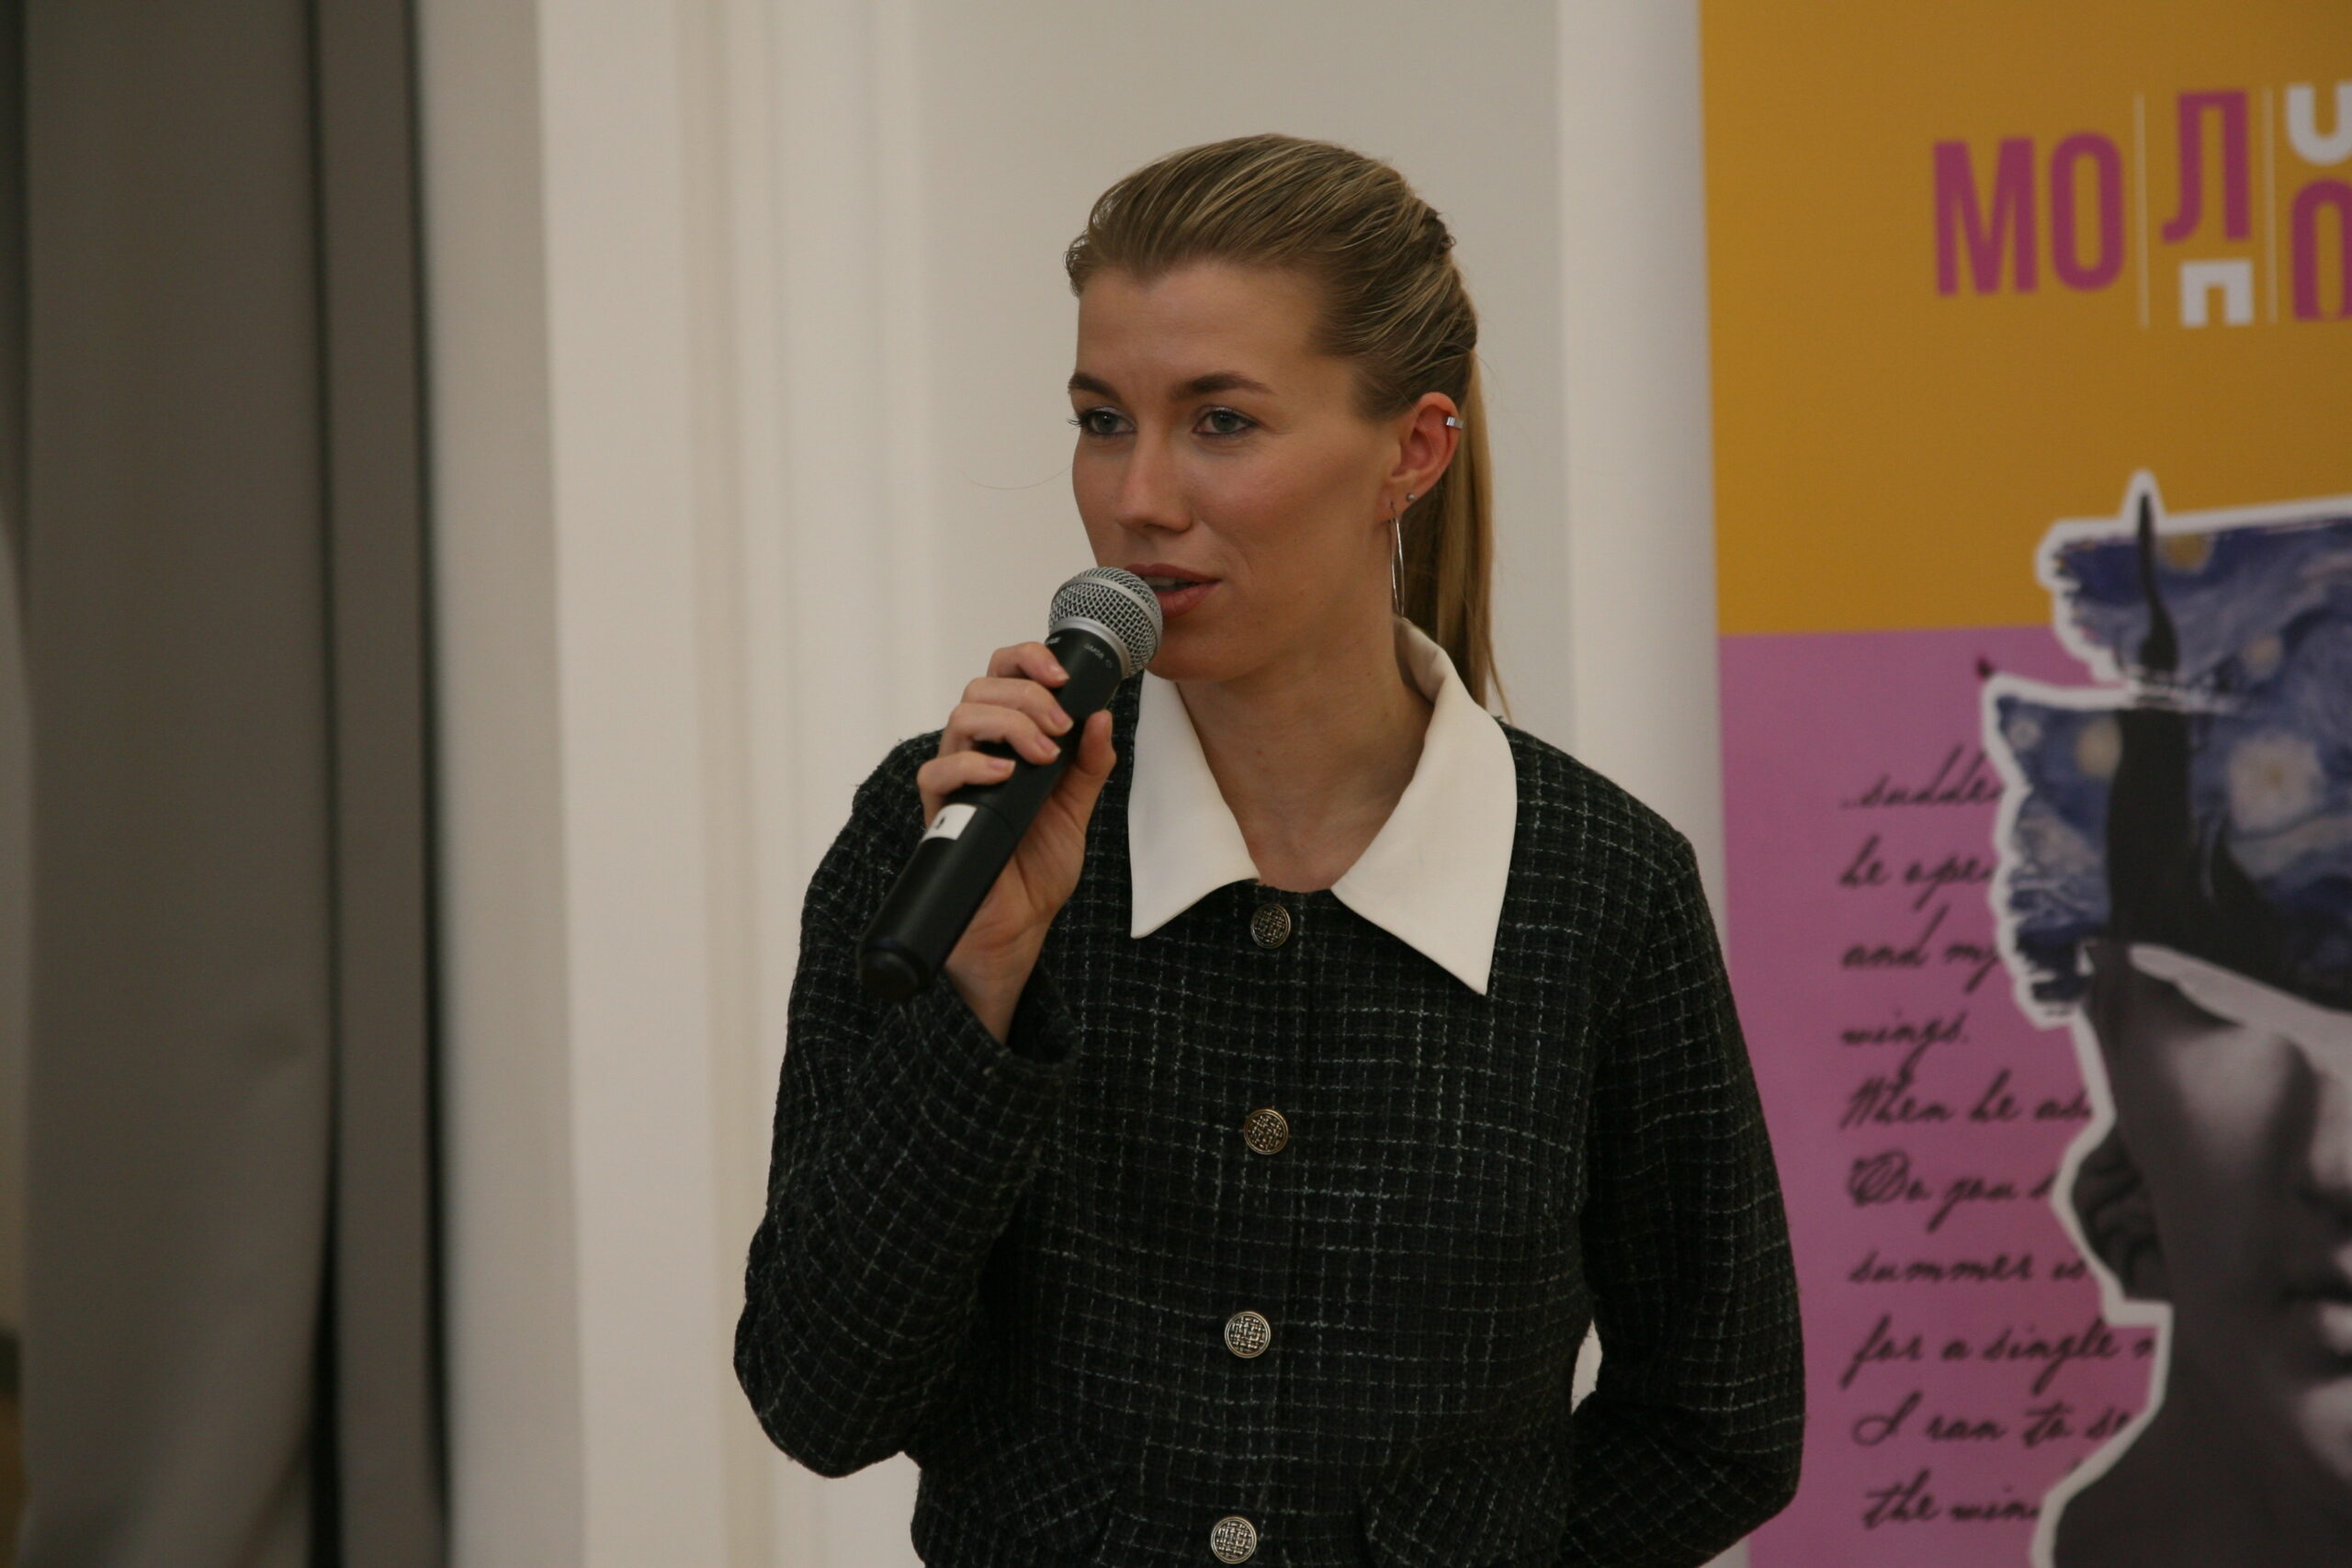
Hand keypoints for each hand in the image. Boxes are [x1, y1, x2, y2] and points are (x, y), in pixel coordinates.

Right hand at [915, 641, 1117, 1040]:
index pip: (1002, 676)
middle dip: (1027, 696)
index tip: (1063, 676)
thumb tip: (1102, 716)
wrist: (1020, 924)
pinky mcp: (940, 812)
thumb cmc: (1038, 866)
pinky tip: (1007, 774)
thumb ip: (1090, 764)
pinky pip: (937, 772)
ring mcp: (956, 780)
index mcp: (1008, 741)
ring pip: (960, 718)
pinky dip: (973, 764)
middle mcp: (977, 752)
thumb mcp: (1077, 807)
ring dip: (1009, 724)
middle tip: (1061, 726)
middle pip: (980, 688)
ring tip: (1044, 754)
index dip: (1027, 659)